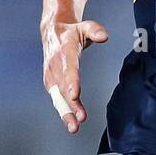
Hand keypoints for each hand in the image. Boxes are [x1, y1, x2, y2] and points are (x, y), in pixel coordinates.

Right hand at [41, 18, 107, 132]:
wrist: (52, 33)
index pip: (69, 69)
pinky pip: (57, 98)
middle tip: (78, 120)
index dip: (71, 82)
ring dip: (65, 113)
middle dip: (70, 105)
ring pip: (58, 97)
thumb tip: (104, 36)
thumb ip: (95, 30)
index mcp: (64, 52)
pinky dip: (63, 110)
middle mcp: (55, 66)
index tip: (75, 95)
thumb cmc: (71, 32)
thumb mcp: (84, 27)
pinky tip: (70, 122)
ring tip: (74, 127)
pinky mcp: (51, 83)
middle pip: (63, 88)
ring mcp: (52, 75)